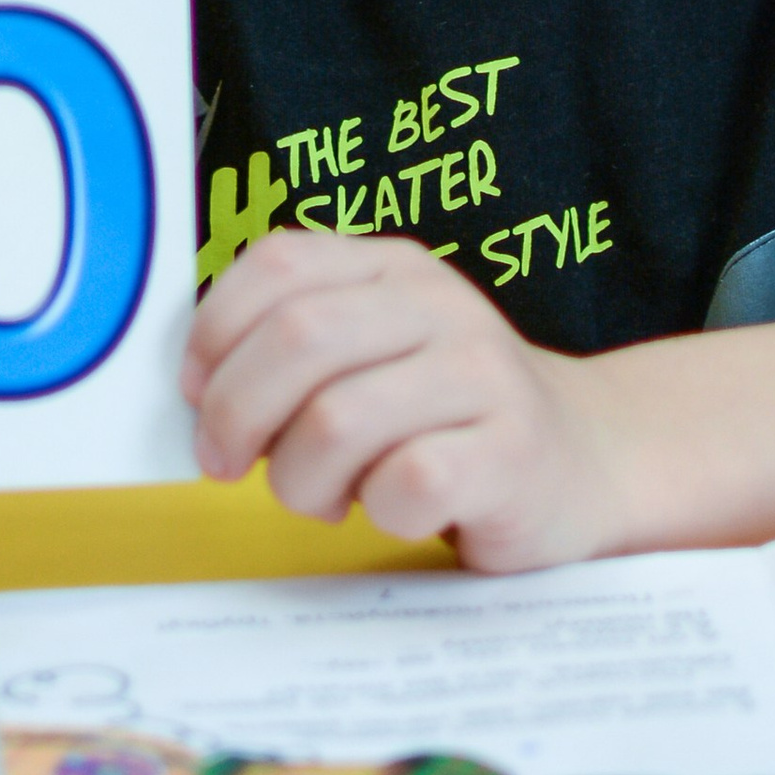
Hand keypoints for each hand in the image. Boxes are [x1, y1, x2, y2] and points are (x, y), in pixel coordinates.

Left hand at [181, 230, 622, 571]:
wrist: (583, 460)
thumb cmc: (443, 420)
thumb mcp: (373, 355)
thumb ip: (294, 348)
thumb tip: (191, 385)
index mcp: (394, 269)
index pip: (281, 262)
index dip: (216, 330)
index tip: (192, 391)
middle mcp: (441, 306)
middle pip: (299, 339)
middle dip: (235, 412)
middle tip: (224, 463)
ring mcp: (484, 376)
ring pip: (336, 420)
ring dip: (299, 479)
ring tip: (321, 496)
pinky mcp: (512, 453)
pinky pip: (406, 482)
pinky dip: (375, 512)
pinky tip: (391, 511)